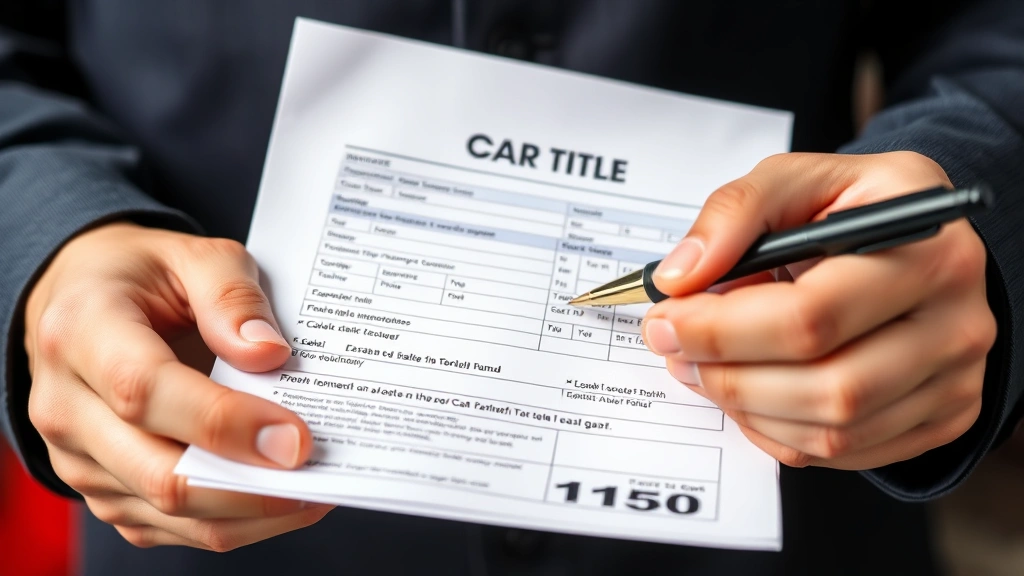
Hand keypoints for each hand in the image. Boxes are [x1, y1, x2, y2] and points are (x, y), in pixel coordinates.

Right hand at [24, 223, 332, 549]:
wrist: (78, 304)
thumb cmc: (141, 277)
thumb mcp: (192, 253)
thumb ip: (232, 296)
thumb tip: (269, 355)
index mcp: (81, 331)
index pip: (145, 391)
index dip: (224, 422)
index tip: (294, 437)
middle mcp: (66, 406)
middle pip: (159, 472)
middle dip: (251, 483)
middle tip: (322, 472)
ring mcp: (79, 459)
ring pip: (170, 514)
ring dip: (253, 511)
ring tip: (319, 487)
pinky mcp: (105, 492)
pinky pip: (172, 528)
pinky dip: (235, 520)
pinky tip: (284, 495)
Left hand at [642, 152, 995, 469]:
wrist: (917, 239)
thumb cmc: (853, 208)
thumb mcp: (796, 180)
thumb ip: (734, 213)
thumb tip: (680, 276)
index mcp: (927, 249)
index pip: (812, 316)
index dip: (723, 328)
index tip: (666, 319)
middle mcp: (958, 321)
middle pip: (828, 386)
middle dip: (728, 376)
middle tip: (676, 351)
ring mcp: (958, 379)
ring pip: (834, 430)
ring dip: (746, 408)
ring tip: (706, 368)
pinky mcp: (944, 416)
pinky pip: (844, 451)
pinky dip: (778, 432)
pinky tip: (752, 392)